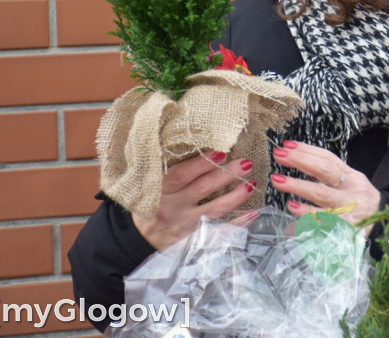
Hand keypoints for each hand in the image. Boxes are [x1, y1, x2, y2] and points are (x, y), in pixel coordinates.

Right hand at [131, 152, 254, 249]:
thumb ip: (168, 170)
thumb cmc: (149, 204)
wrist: (136, 241)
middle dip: (225, 175)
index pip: (180, 175)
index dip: (200, 164)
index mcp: (159, 190)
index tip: (220, 151)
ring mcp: (184, 224)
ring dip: (235, 197)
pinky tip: (253, 213)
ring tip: (251, 184)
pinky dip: (237, 224)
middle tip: (246, 163)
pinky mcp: (192, 239)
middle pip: (202, 188)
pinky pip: (218, 232)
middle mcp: (172, 207)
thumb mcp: (149, 186)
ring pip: (214, 209)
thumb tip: (196, 146)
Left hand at [269, 141, 380, 230]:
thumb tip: (296, 161)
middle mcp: (351, 190)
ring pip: (321, 194)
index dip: (308, 150)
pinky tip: (291, 214)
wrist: (384, 225)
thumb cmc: (360, 203)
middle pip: (325, 171)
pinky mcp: (344, 228)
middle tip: (280, 156)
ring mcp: (348, 209)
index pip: (329, 159)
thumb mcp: (350, 185)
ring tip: (278, 181)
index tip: (287, 145)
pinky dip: (304, 219)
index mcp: (353, 177)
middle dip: (301, 162)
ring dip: (298, 186)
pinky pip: (320, 222)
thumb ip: (328, 175)